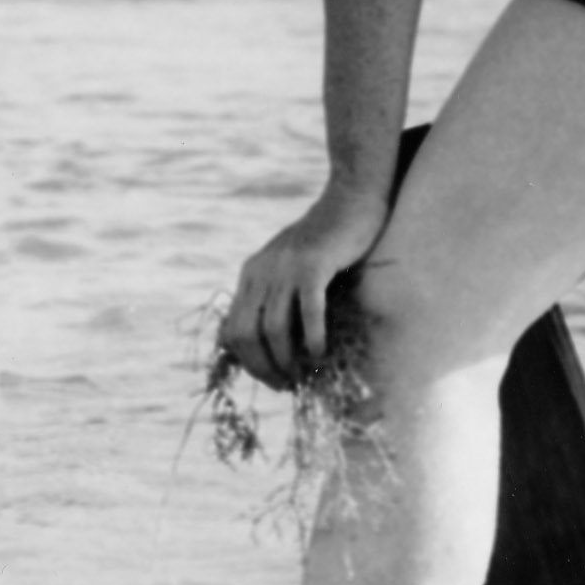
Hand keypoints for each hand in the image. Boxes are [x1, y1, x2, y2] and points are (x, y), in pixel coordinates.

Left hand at [217, 183, 392, 393]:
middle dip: (263, 368)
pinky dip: (313, 338)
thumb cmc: (329, 240)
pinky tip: (321, 354)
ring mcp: (286, 268)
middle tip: (287, 385)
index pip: (233, 330)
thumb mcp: (291, 266)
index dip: (249, 363)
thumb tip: (279, 341)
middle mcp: (261, 271)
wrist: (351, 199)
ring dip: (287, 360)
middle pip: (246, 334)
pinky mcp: (314, 264)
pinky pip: (308, 311)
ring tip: (304, 376)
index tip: (273, 379)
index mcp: (251, 274)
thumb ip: (279, 294)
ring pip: (274, 329)